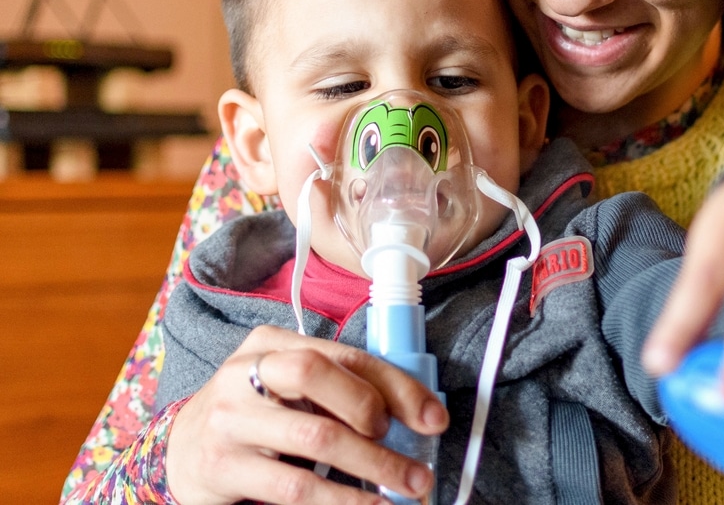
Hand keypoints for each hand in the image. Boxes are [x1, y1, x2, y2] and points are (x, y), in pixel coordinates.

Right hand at [167, 325, 447, 504]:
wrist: (181, 454)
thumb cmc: (255, 418)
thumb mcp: (291, 392)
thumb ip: (339, 392)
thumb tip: (414, 417)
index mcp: (272, 344)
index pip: (346, 354)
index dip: (397, 385)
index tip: (433, 418)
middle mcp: (244, 372)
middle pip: (318, 375)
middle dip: (374, 412)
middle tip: (411, 452)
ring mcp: (228, 418)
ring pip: (313, 436)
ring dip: (371, 467)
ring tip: (406, 488)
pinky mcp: (221, 466)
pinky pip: (293, 486)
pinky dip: (340, 500)